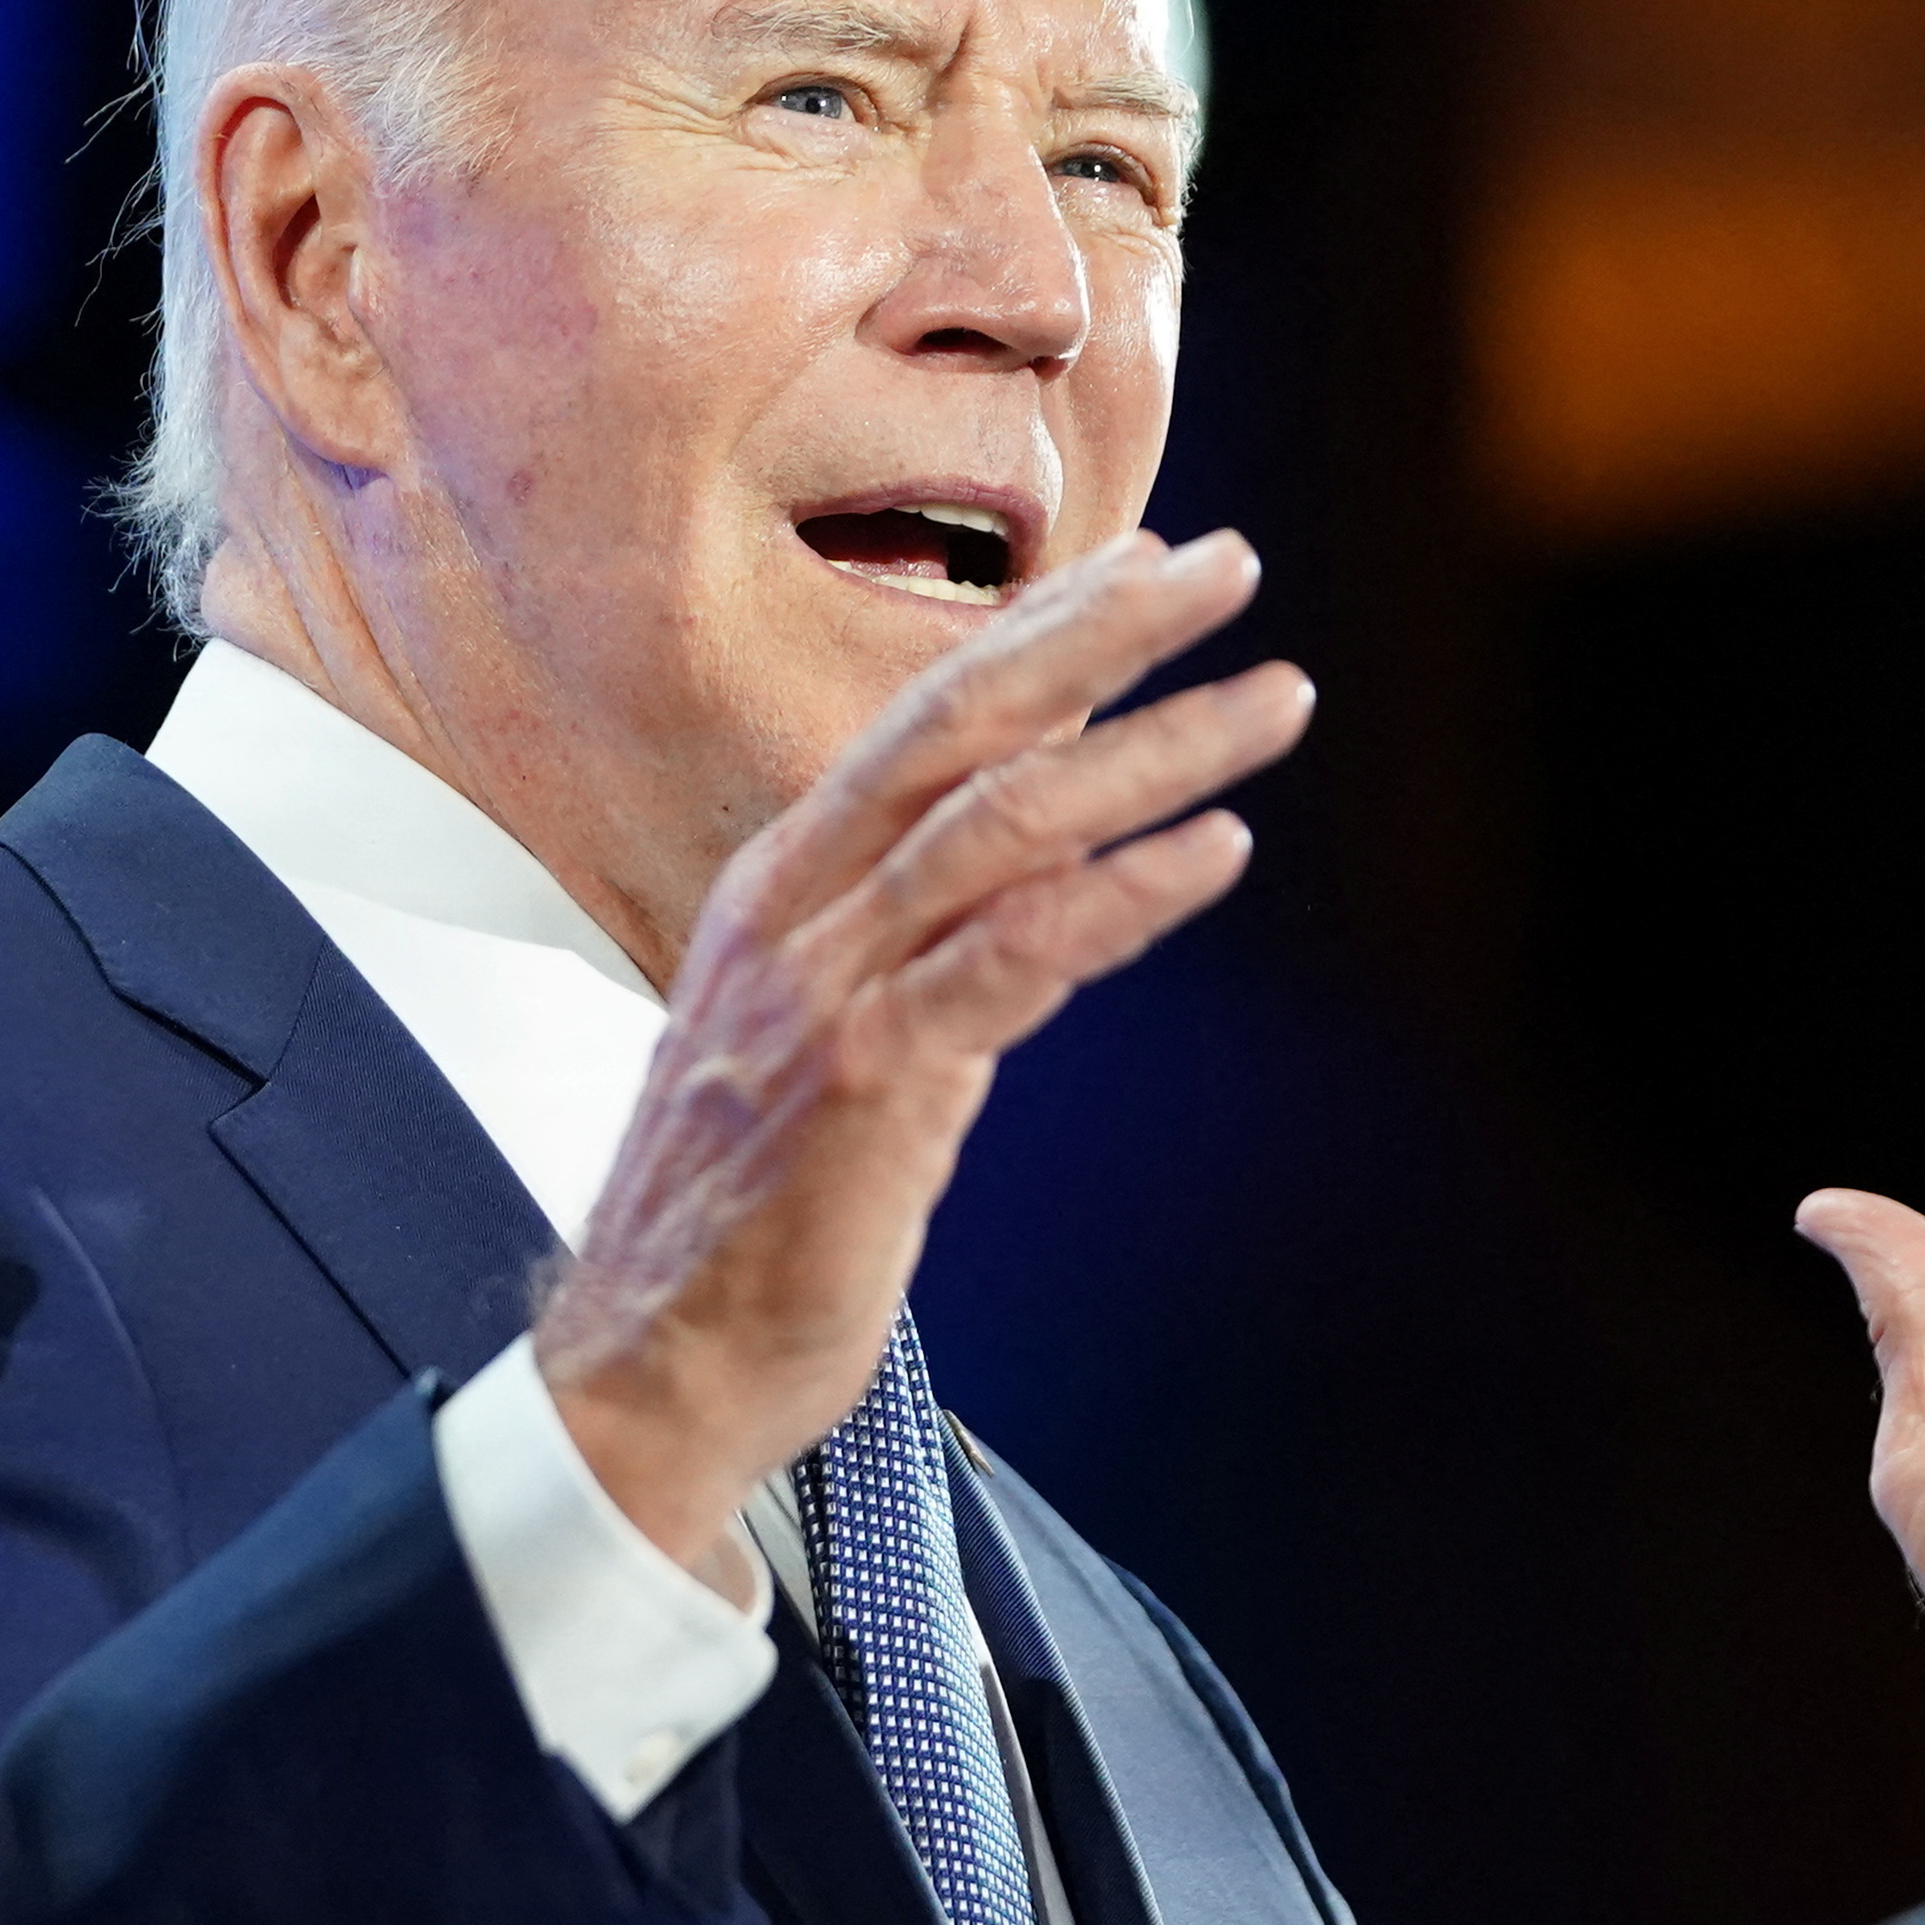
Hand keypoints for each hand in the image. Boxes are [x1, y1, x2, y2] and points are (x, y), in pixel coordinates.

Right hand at [534, 529, 1311, 1578]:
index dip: (1045, 628)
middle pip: (966, 726)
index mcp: (783, 886)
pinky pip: (1015, 958)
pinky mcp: (868, 1083)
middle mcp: (799, 912)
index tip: (1151, 562)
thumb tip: (1032, 877)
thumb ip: (919, 942)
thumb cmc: (745, 1210)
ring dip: (1157, 750)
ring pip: (1007, 822)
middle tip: (1231, 567)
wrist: (653, 1362)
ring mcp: (828, 991)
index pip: (928, 715)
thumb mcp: (824, 1032)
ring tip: (1271, 700)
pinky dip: (1126, 894)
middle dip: (1109, 633)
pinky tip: (1216, 851)